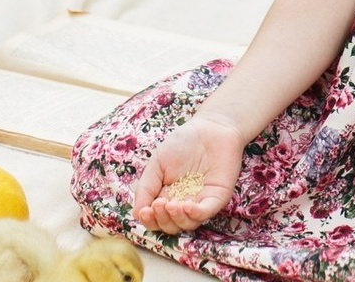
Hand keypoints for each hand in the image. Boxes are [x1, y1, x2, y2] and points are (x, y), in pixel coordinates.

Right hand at [132, 115, 245, 235]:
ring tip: (170, 204)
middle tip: (158, 204)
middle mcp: (184, 204)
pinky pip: (206, 213)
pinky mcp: (216, 198)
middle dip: (162, 220)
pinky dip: (195, 214)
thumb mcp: (157, 163)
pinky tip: (186, 206)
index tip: (145, 211)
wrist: (210, 127)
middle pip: (171, 226)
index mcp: (167, 197)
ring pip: (188, 224)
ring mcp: (201, 202)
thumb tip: (137, 214)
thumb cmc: (183, 143)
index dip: (150, 221)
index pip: (157, 220)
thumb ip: (146, 187)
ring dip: (177, 219)